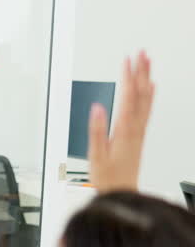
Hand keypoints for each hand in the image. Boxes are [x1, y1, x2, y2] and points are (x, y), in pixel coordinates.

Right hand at [89, 51, 153, 191]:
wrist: (122, 193)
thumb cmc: (108, 177)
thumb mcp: (96, 155)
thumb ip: (97, 130)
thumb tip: (98, 107)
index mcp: (124, 130)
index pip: (128, 97)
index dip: (128, 77)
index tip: (126, 60)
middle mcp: (135, 128)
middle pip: (140, 94)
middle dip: (140, 72)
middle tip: (141, 53)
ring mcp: (139, 131)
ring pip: (146, 99)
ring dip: (146, 79)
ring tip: (146, 63)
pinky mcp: (139, 135)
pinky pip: (147, 110)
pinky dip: (150, 95)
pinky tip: (151, 87)